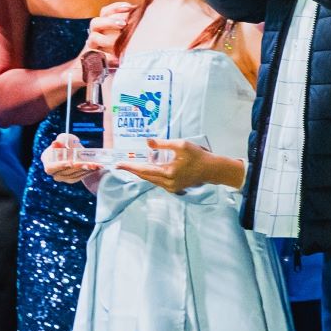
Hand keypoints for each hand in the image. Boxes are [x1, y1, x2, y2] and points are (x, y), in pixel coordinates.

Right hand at [41, 134, 100, 185]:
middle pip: (64, 172)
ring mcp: (61, 176)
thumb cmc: (69, 143)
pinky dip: (87, 172)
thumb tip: (55, 143)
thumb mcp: (66, 138)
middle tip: (88, 164)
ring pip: (73, 175)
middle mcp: (52, 170)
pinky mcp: (70, 179)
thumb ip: (61, 139)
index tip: (70, 163)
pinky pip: (78, 177)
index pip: (50, 167)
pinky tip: (94, 167)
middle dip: (77, 168)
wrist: (77, 152)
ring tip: (94, 164)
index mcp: (47, 159)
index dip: (59, 166)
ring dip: (84, 170)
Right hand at [84, 1, 132, 65]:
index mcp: (102, 26)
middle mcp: (95, 34)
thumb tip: (141, 16)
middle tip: (124, 24)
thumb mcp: (123, 38)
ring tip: (119, 44)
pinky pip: (95, 57)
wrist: (94, 71)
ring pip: (93, 37)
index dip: (116, 8)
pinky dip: (106, 58)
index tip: (129, 7)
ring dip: (107, 39)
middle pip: (96, 22)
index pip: (105, 12)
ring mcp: (91, 47)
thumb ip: (128, 28)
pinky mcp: (90, 60)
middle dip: (110, 22)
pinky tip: (116, 61)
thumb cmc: (116, 52)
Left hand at [115, 138, 237, 193]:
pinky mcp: (175, 188)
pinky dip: (151, 174)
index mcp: (168, 173)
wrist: (212, 170)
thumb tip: (147, 142)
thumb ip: (162, 144)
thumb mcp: (180, 145)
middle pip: (145, 176)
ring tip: (132, 164)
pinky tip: (149, 167)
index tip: (118, 164)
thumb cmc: (198, 156)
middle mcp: (168, 183)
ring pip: (151, 180)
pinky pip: (158, 181)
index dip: (130, 167)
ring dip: (142, 172)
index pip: (144, 170)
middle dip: (132, 170)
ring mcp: (172, 187)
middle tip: (120, 164)